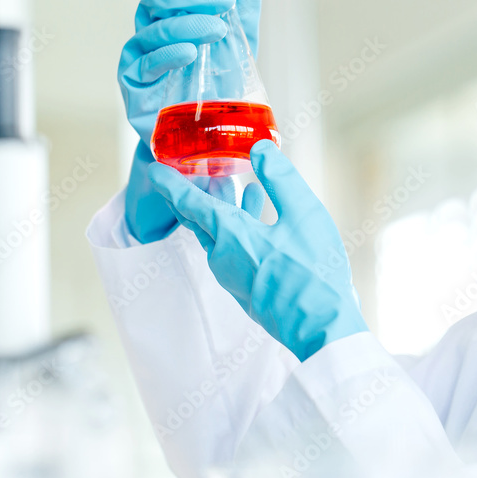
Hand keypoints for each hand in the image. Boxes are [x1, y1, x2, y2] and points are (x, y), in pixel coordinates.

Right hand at [118, 0, 261, 242]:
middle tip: (223, 1)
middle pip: (158, 1)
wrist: (203, 150)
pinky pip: (143, 65)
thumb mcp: (238, 54)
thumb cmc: (215, 99)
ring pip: (150, 30)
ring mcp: (139, 62)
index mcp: (173, 20)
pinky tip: (189, 53)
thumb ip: (244, 15)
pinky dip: (166, 55)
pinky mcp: (133, 90)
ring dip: (183, 24)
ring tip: (215, 29)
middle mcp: (150, 36)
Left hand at [148, 140, 368, 361]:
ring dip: (227, 211)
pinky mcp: (249, 291)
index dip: (172, 184)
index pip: (190, 204)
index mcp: (231, 236)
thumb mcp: (304, 214)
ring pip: (220, 237)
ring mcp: (235, 278)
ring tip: (245, 188)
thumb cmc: (314, 272)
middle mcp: (224, 258)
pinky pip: (234, 253)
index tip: (155, 170)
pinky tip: (262, 223)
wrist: (321, 329)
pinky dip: (241, 230)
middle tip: (205, 170)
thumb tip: (260, 148)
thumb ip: (280, 178)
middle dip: (201, 193)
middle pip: (201, 221)